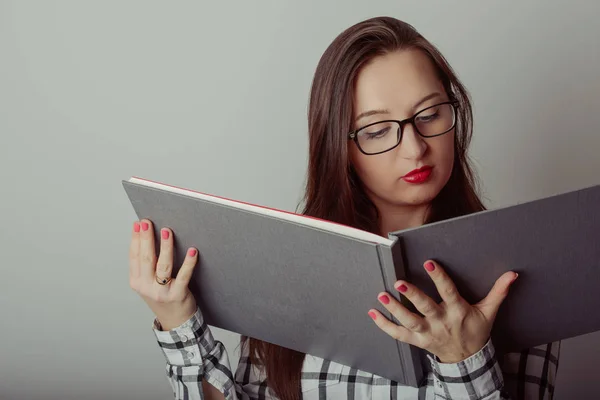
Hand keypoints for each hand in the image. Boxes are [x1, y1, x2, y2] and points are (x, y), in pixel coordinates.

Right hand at [129, 218, 198, 330]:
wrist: (175, 321)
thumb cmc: (162, 296)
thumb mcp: (147, 283)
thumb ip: (146, 265)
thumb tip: (148, 237)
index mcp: (137, 282)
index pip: (134, 257)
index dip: (136, 239)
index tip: (138, 224)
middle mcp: (147, 287)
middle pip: (146, 259)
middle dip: (147, 238)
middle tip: (148, 222)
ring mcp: (162, 292)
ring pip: (163, 266)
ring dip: (165, 247)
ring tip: (167, 231)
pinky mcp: (178, 295)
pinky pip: (184, 276)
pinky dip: (188, 263)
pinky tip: (192, 251)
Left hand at [368, 260, 517, 362]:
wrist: (467, 359)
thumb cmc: (476, 330)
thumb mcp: (488, 312)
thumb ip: (498, 292)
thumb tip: (512, 274)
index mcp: (458, 311)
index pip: (448, 291)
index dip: (439, 277)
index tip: (429, 262)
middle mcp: (441, 322)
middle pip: (425, 307)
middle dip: (412, 295)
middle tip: (398, 282)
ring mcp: (427, 332)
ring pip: (409, 321)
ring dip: (394, 308)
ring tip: (381, 295)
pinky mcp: (417, 340)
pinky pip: (398, 334)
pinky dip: (384, 325)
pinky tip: (372, 313)